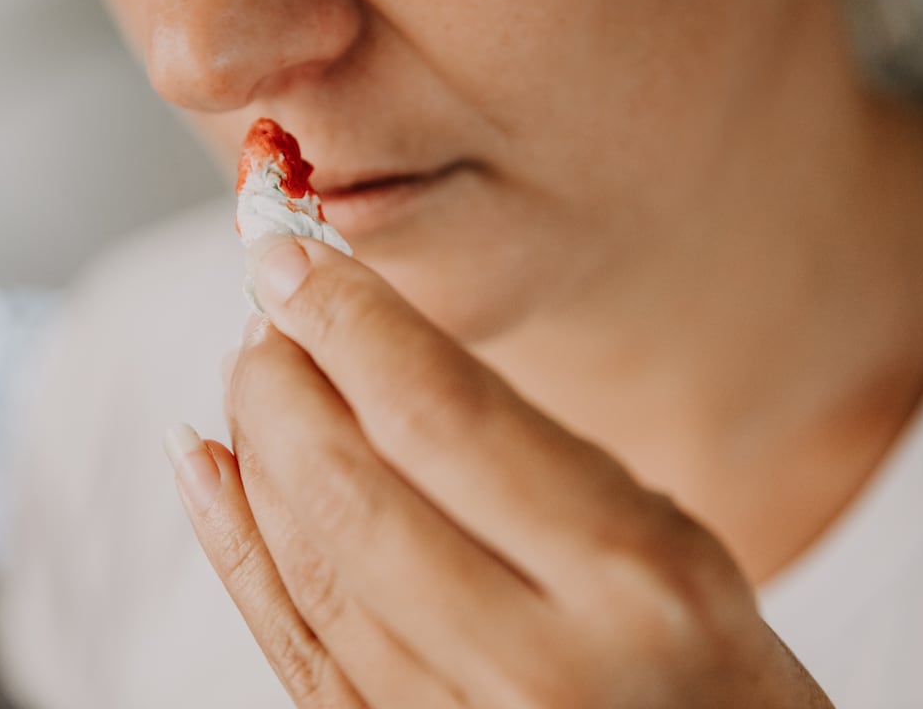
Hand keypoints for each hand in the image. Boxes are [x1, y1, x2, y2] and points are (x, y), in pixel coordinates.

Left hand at [165, 233, 832, 707]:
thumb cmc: (715, 672)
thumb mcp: (671, 540)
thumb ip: (529, 459)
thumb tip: (376, 356)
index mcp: (633, 576)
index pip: (444, 415)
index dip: (350, 322)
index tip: (294, 256)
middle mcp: (540, 662)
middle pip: (352, 488)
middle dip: (283, 380)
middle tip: (265, 314)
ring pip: (311, 566)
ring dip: (256, 452)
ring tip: (249, 377)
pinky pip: (294, 649)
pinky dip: (236, 551)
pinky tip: (208, 469)